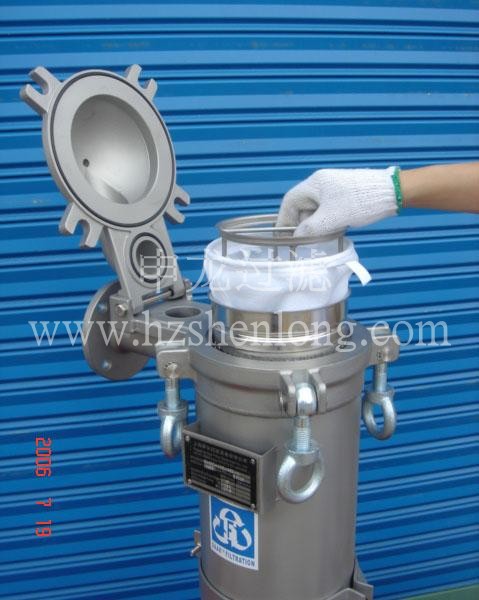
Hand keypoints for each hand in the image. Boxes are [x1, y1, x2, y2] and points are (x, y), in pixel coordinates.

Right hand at [277, 167, 397, 236]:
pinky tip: (337, 229)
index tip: (283, 236)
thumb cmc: (359, 202)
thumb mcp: (331, 219)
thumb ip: (310, 229)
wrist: (392, 192)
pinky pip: (329, 209)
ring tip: (326, 236)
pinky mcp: (345, 194)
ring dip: (318, 224)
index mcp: (315, 184)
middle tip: (307, 241)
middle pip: (303, 206)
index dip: (283, 219)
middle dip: (303, 224)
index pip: (290, 201)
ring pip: (317, 210)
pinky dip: (329, 221)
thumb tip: (297, 236)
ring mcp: (334, 188)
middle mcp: (322, 183)